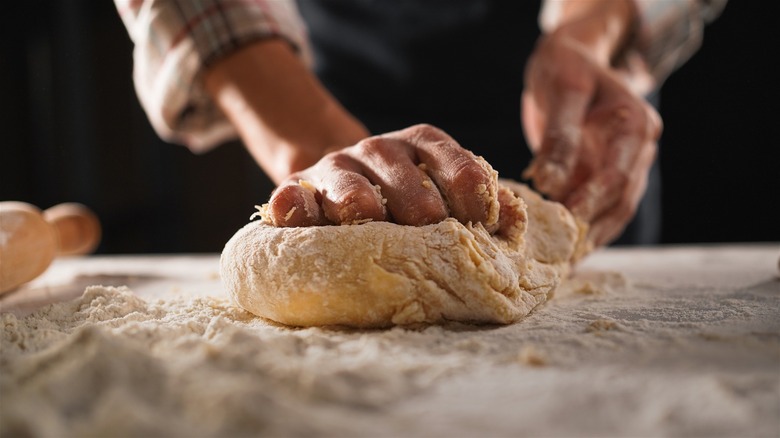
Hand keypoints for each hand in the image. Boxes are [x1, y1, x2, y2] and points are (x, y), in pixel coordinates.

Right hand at [263, 124, 499, 228]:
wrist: (339, 187)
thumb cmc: (402, 200)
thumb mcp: (441, 189)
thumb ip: (477, 201)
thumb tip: (512, 218)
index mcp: (423, 145)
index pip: (455, 164)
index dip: (471, 194)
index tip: (482, 225)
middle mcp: (380, 148)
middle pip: (405, 180)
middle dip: (420, 213)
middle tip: (430, 244)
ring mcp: (337, 166)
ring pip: (351, 188)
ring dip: (364, 208)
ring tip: (372, 226)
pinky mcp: (297, 187)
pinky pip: (293, 195)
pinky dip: (294, 204)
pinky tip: (296, 207)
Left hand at [521, 3, 661, 246]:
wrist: (573, 60)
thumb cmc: (566, 68)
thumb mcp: (563, 90)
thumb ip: (559, 136)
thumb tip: (549, 182)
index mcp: (636, 125)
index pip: (618, 173)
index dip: (594, 200)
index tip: (567, 222)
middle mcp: (639, 150)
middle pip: (621, 200)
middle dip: (592, 230)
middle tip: (560, 257)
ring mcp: (627, 165)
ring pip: (614, 212)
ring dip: (590, 238)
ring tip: (561, 264)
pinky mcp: (608, 176)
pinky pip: (601, 209)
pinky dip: (584, 230)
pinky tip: (563, 251)